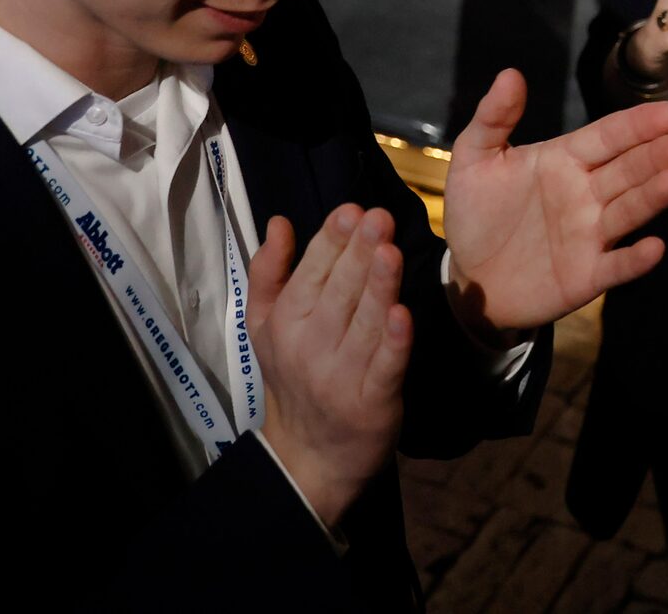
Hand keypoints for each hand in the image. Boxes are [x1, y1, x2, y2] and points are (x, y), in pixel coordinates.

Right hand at [251, 204, 411, 531]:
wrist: (309, 455)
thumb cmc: (294, 374)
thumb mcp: (265, 325)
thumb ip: (269, 272)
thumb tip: (280, 221)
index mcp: (286, 321)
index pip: (311, 272)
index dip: (332, 241)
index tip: (352, 210)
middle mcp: (309, 346)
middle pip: (339, 293)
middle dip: (359, 254)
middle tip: (378, 218)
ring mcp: (340, 376)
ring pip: (363, 325)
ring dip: (377, 289)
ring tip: (390, 252)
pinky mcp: (372, 403)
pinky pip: (383, 369)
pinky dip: (392, 344)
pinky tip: (402, 317)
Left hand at [442, 68, 667, 332]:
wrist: (468, 277)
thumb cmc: (476, 213)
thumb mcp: (475, 160)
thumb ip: (493, 118)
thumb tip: (510, 73)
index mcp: (565, 159)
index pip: (608, 137)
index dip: (636, 125)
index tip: (667, 112)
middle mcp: (586, 194)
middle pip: (628, 170)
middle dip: (656, 155)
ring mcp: (590, 235)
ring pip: (628, 210)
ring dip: (652, 197)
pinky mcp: (587, 275)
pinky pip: (616, 265)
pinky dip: (635, 259)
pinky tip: (654, 248)